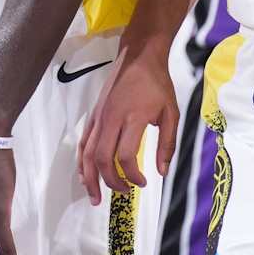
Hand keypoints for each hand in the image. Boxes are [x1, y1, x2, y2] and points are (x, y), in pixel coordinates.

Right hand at [76, 43, 177, 201]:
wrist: (139, 57)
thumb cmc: (157, 84)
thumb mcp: (171, 112)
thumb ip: (167, 143)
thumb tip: (162, 172)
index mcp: (134, 118)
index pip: (126, 156)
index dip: (132, 175)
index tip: (143, 182)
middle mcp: (112, 119)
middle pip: (103, 159)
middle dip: (111, 182)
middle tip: (124, 192)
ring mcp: (100, 117)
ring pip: (88, 153)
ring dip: (90, 178)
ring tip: (95, 197)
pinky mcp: (94, 115)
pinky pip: (83, 143)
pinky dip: (82, 162)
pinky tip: (85, 175)